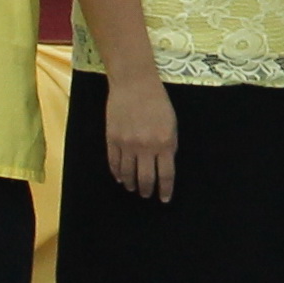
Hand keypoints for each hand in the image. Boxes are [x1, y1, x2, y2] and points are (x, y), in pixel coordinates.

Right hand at [103, 75, 179, 201]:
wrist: (134, 83)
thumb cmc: (157, 101)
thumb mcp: (171, 123)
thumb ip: (169, 145)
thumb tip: (164, 165)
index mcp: (165, 142)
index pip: (166, 175)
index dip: (165, 190)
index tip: (165, 199)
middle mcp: (146, 147)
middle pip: (146, 178)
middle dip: (147, 190)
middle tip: (147, 195)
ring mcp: (127, 144)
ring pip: (128, 174)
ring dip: (131, 184)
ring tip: (133, 188)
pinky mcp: (112, 139)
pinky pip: (114, 163)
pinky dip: (117, 173)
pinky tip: (120, 177)